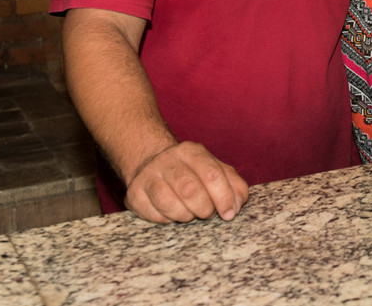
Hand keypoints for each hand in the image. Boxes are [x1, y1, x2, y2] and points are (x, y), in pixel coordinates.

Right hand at [123, 141, 249, 223]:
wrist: (150, 162)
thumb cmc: (191, 172)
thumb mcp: (215, 169)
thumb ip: (233, 184)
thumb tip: (237, 205)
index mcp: (191, 151)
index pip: (212, 174)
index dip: (224, 198)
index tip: (229, 213)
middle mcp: (168, 160)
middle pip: (190, 190)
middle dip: (204, 209)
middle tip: (207, 213)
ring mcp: (148, 176)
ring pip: (169, 204)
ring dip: (185, 216)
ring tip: (190, 213)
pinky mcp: (134, 194)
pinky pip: (154, 216)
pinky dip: (168, 220)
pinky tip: (172, 213)